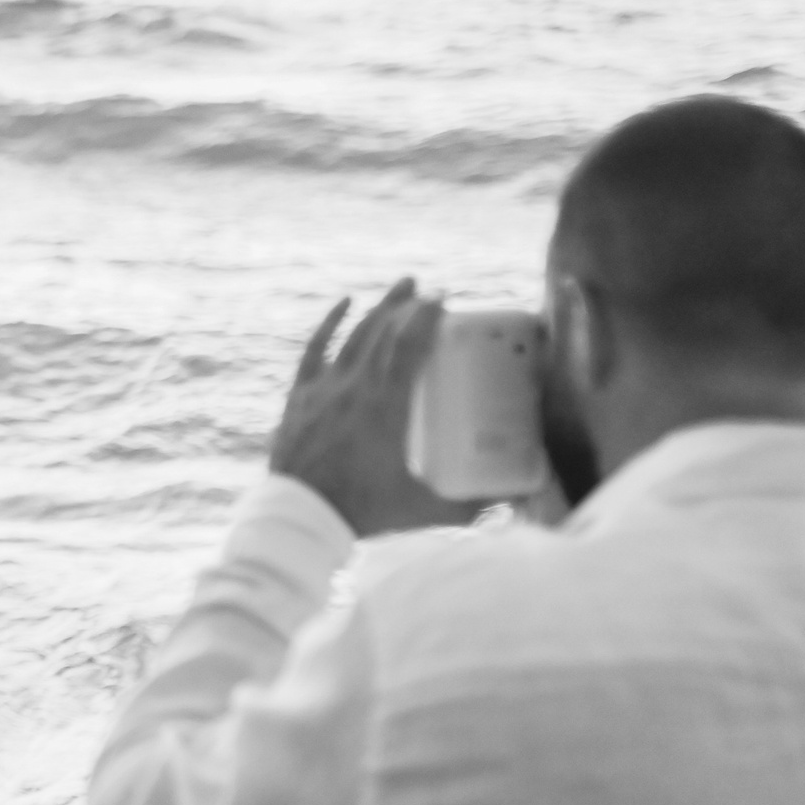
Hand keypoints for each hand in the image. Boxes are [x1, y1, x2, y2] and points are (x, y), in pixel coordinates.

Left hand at [270, 279, 490, 536]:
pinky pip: (315, 349)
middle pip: (382, 332)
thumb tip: (504, 502)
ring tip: (401, 288)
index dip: (426, 318)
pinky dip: (330, 323)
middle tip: (428, 292)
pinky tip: (345, 303)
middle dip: (407, 306)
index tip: (443, 300)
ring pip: (354, 336)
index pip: (408, 346)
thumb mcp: (421, 510)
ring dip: (379, 308)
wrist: (301, 517)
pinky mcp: (301, 397)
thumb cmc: (363, 511)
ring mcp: (324, 389)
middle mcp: (354, 388)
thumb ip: (467, 507)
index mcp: (386, 406)